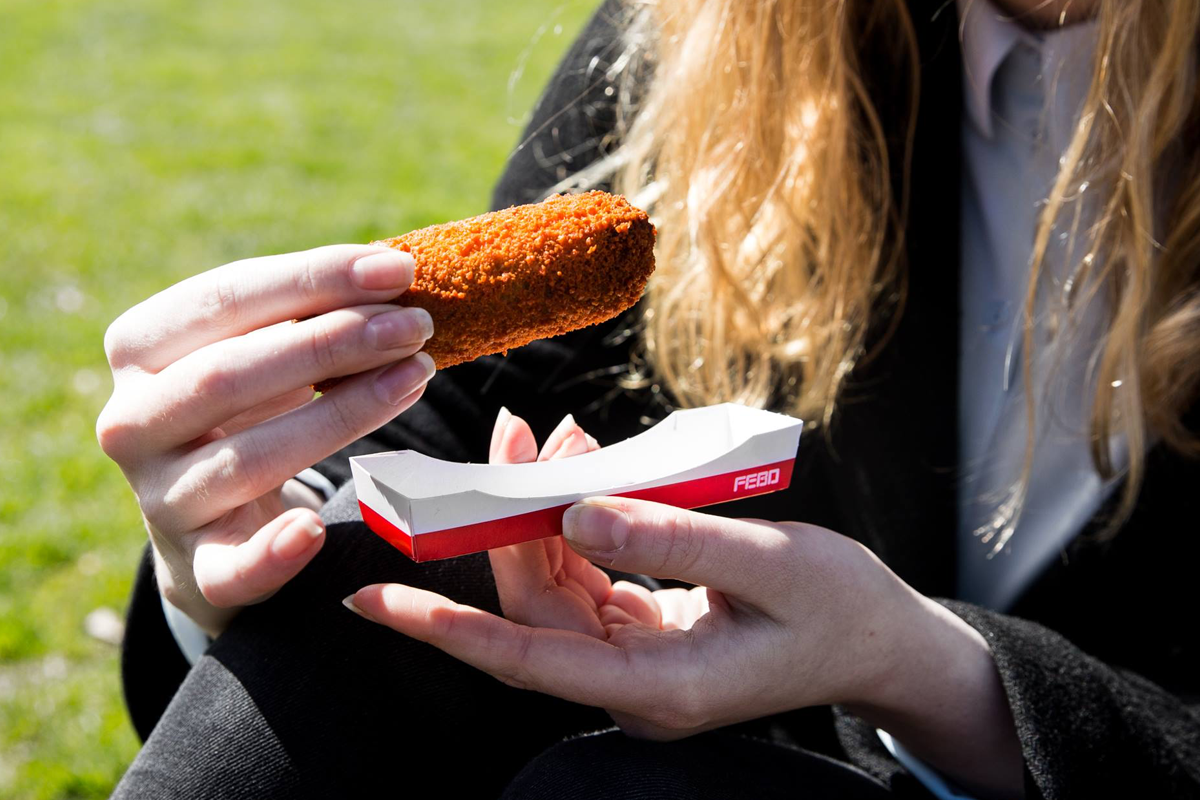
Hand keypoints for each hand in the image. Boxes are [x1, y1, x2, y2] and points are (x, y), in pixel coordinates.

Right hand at [97, 245, 435, 635]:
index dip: (314, 278)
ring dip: (343, 414)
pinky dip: (274, 553)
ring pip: (249, 458)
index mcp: (139, 349)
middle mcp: (132, 422)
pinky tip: (314, 529)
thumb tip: (394, 273)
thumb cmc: (253, 407)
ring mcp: (161, 500)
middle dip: (332, 342)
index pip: (224, 298)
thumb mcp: (264, 351)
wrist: (215, 519)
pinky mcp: (200, 567)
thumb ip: (311, 313)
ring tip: (416, 376)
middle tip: (415, 325)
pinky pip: (233, 568)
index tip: (397, 270)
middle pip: (229, 373)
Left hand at [348, 414, 1024, 795]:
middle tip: (502, 439)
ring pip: (555, 589)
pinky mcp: (646, 634)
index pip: (528, 660)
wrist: (882, 641)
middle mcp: (633, 683)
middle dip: (504, 525)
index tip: (379, 601)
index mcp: (660, 686)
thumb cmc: (840, 607)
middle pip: (533, 610)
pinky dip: (576, 525)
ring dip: (540, 515)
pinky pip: (588, 578)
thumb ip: (669, 537)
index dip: (449, 628)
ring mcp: (637, 661)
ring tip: (544, 439)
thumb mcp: (767, 562)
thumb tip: (573, 512)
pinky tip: (578, 471)